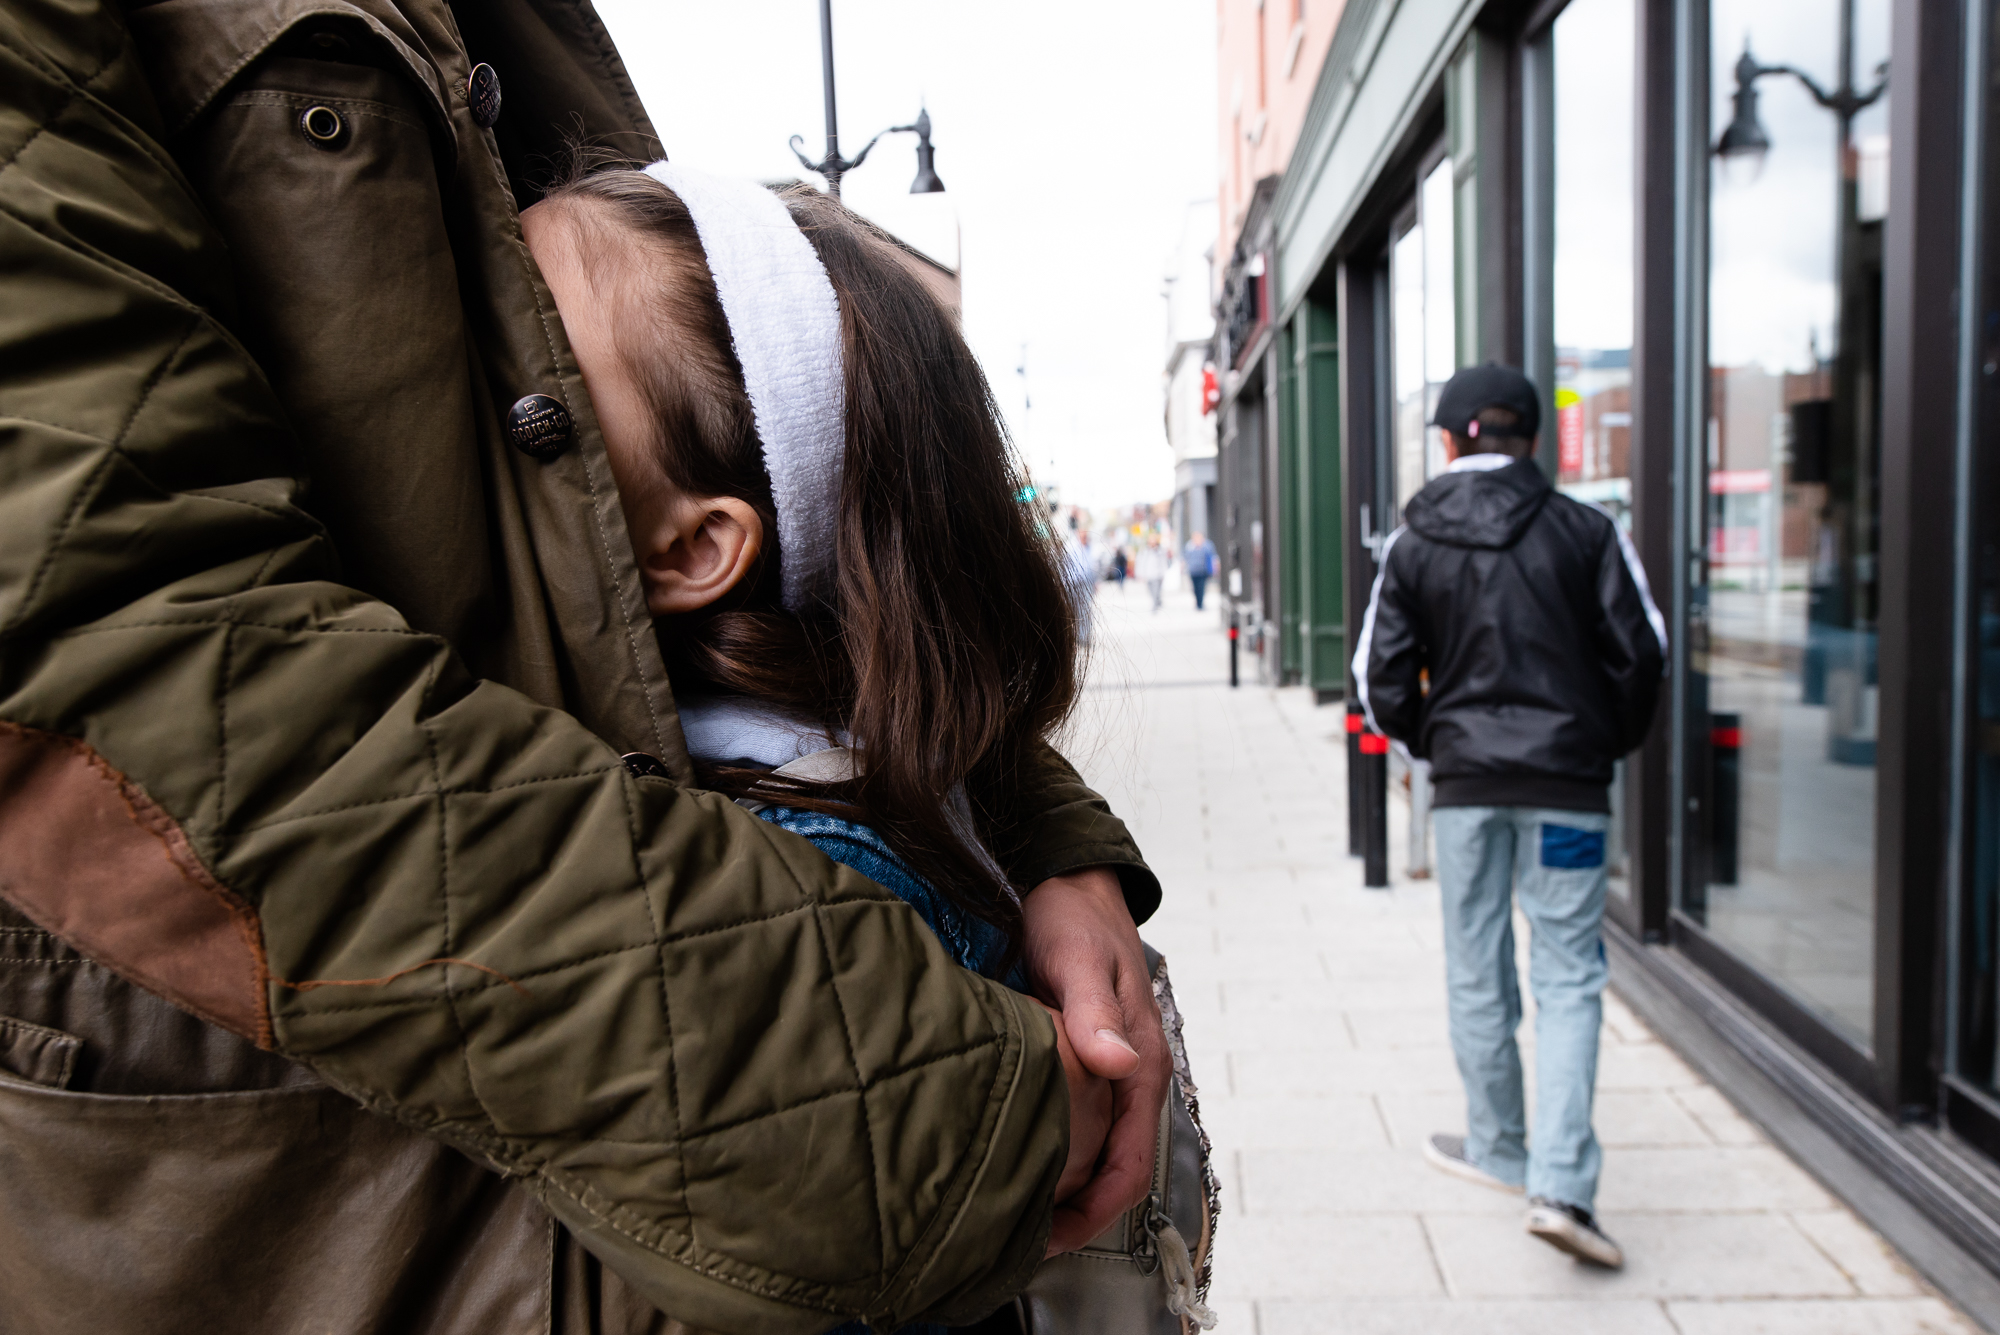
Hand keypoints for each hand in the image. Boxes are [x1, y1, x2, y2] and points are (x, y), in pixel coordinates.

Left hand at [1021, 867, 1169, 1254]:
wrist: (1067, 879)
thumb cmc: (1074, 915)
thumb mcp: (1079, 960)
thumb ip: (1096, 1013)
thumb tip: (1118, 1063)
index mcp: (1141, 1062)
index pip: (1130, 1163)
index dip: (1096, 1211)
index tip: (1053, 1238)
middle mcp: (1130, 1073)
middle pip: (1114, 1167)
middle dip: (1076, 1213)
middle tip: (1021, 1241)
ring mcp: (1109, 1068)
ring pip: (1096, 1147)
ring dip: (1065, 1185)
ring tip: (1016, 1212)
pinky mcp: (1084, 1059)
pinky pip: (1079, 1121)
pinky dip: (1055, 1150)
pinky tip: (1019, 1156)